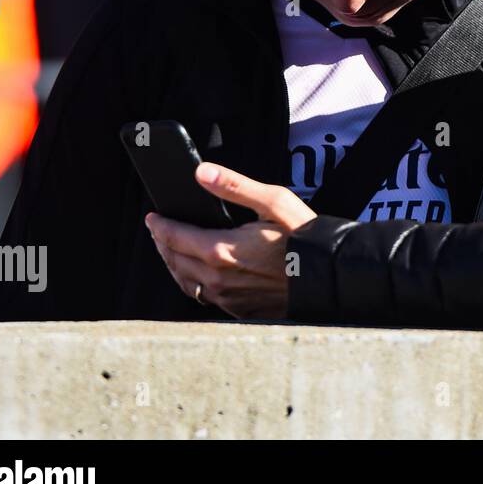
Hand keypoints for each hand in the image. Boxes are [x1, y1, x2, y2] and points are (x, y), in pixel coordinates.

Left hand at [145, 162, 317, 318]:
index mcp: (221, 250)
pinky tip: (198, 276)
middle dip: (162, 244)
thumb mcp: (274, 201)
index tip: (152, 217)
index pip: (175, 236)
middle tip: (158, 232)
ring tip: (172, 253)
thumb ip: (235, 187)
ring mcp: (228, 298)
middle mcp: (218, 279)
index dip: (159, 225)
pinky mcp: (240, 310)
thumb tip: (203, 173)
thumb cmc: (305, 238)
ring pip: (186, 283)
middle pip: (175, 261)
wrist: (330, 276)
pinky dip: (193, 284)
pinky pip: (205, 298)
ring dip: (174, 265)